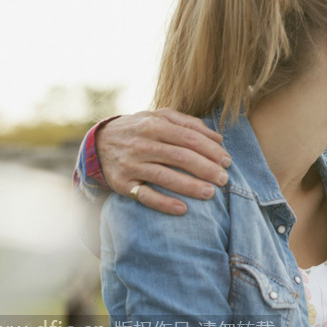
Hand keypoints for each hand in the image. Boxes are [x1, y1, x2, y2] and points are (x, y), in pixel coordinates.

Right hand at [95, 109, 230, 215]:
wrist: (99, 143)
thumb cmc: (140, 129)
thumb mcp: (160, 117)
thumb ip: (189, 123)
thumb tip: (218, 138)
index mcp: (156, 125)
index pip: (190, 138)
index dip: (211, 150)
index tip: (227, 161)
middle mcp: (143, 144)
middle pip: (181, 157)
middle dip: (206, 169)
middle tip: (224, 179)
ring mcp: (132, 165)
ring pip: (165, 177)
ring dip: (190, 186)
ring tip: (210, 194)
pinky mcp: (122, 184)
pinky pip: (145, 196)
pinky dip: (164, 203)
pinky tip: (183, 209)